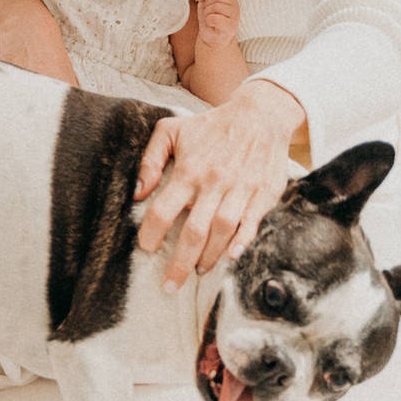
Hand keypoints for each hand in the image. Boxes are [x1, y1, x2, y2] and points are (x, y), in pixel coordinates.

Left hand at [134, 82, 299, 288]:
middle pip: (193, 231)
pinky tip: (231, 257)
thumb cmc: (211, 125)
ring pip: (222, 232)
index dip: (151, 233)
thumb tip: (138, 192)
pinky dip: (242, 242)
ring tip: (197, 272)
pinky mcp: (262, 195)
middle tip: (169, 285)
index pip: (163, 209)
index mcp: (188, 170)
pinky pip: (251, 224)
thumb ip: (150, 160)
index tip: (146, 248)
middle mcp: (213, 183)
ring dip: (208, 257)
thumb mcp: (172, 130)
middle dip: (179, 263)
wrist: (259, 115)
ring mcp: (240, 190)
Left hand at [195, 0, 239, 47]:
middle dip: (207, 3)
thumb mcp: (204, 3)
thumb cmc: (210, 19)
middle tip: (208, 12)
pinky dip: (208, 20)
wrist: (212, 38)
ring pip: (216, 6)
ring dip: (207, 13)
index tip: (209, 0)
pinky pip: (215, 18)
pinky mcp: (231, 27)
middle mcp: (235, 5)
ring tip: (210, 19)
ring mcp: (235, 16)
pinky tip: (211, 24)